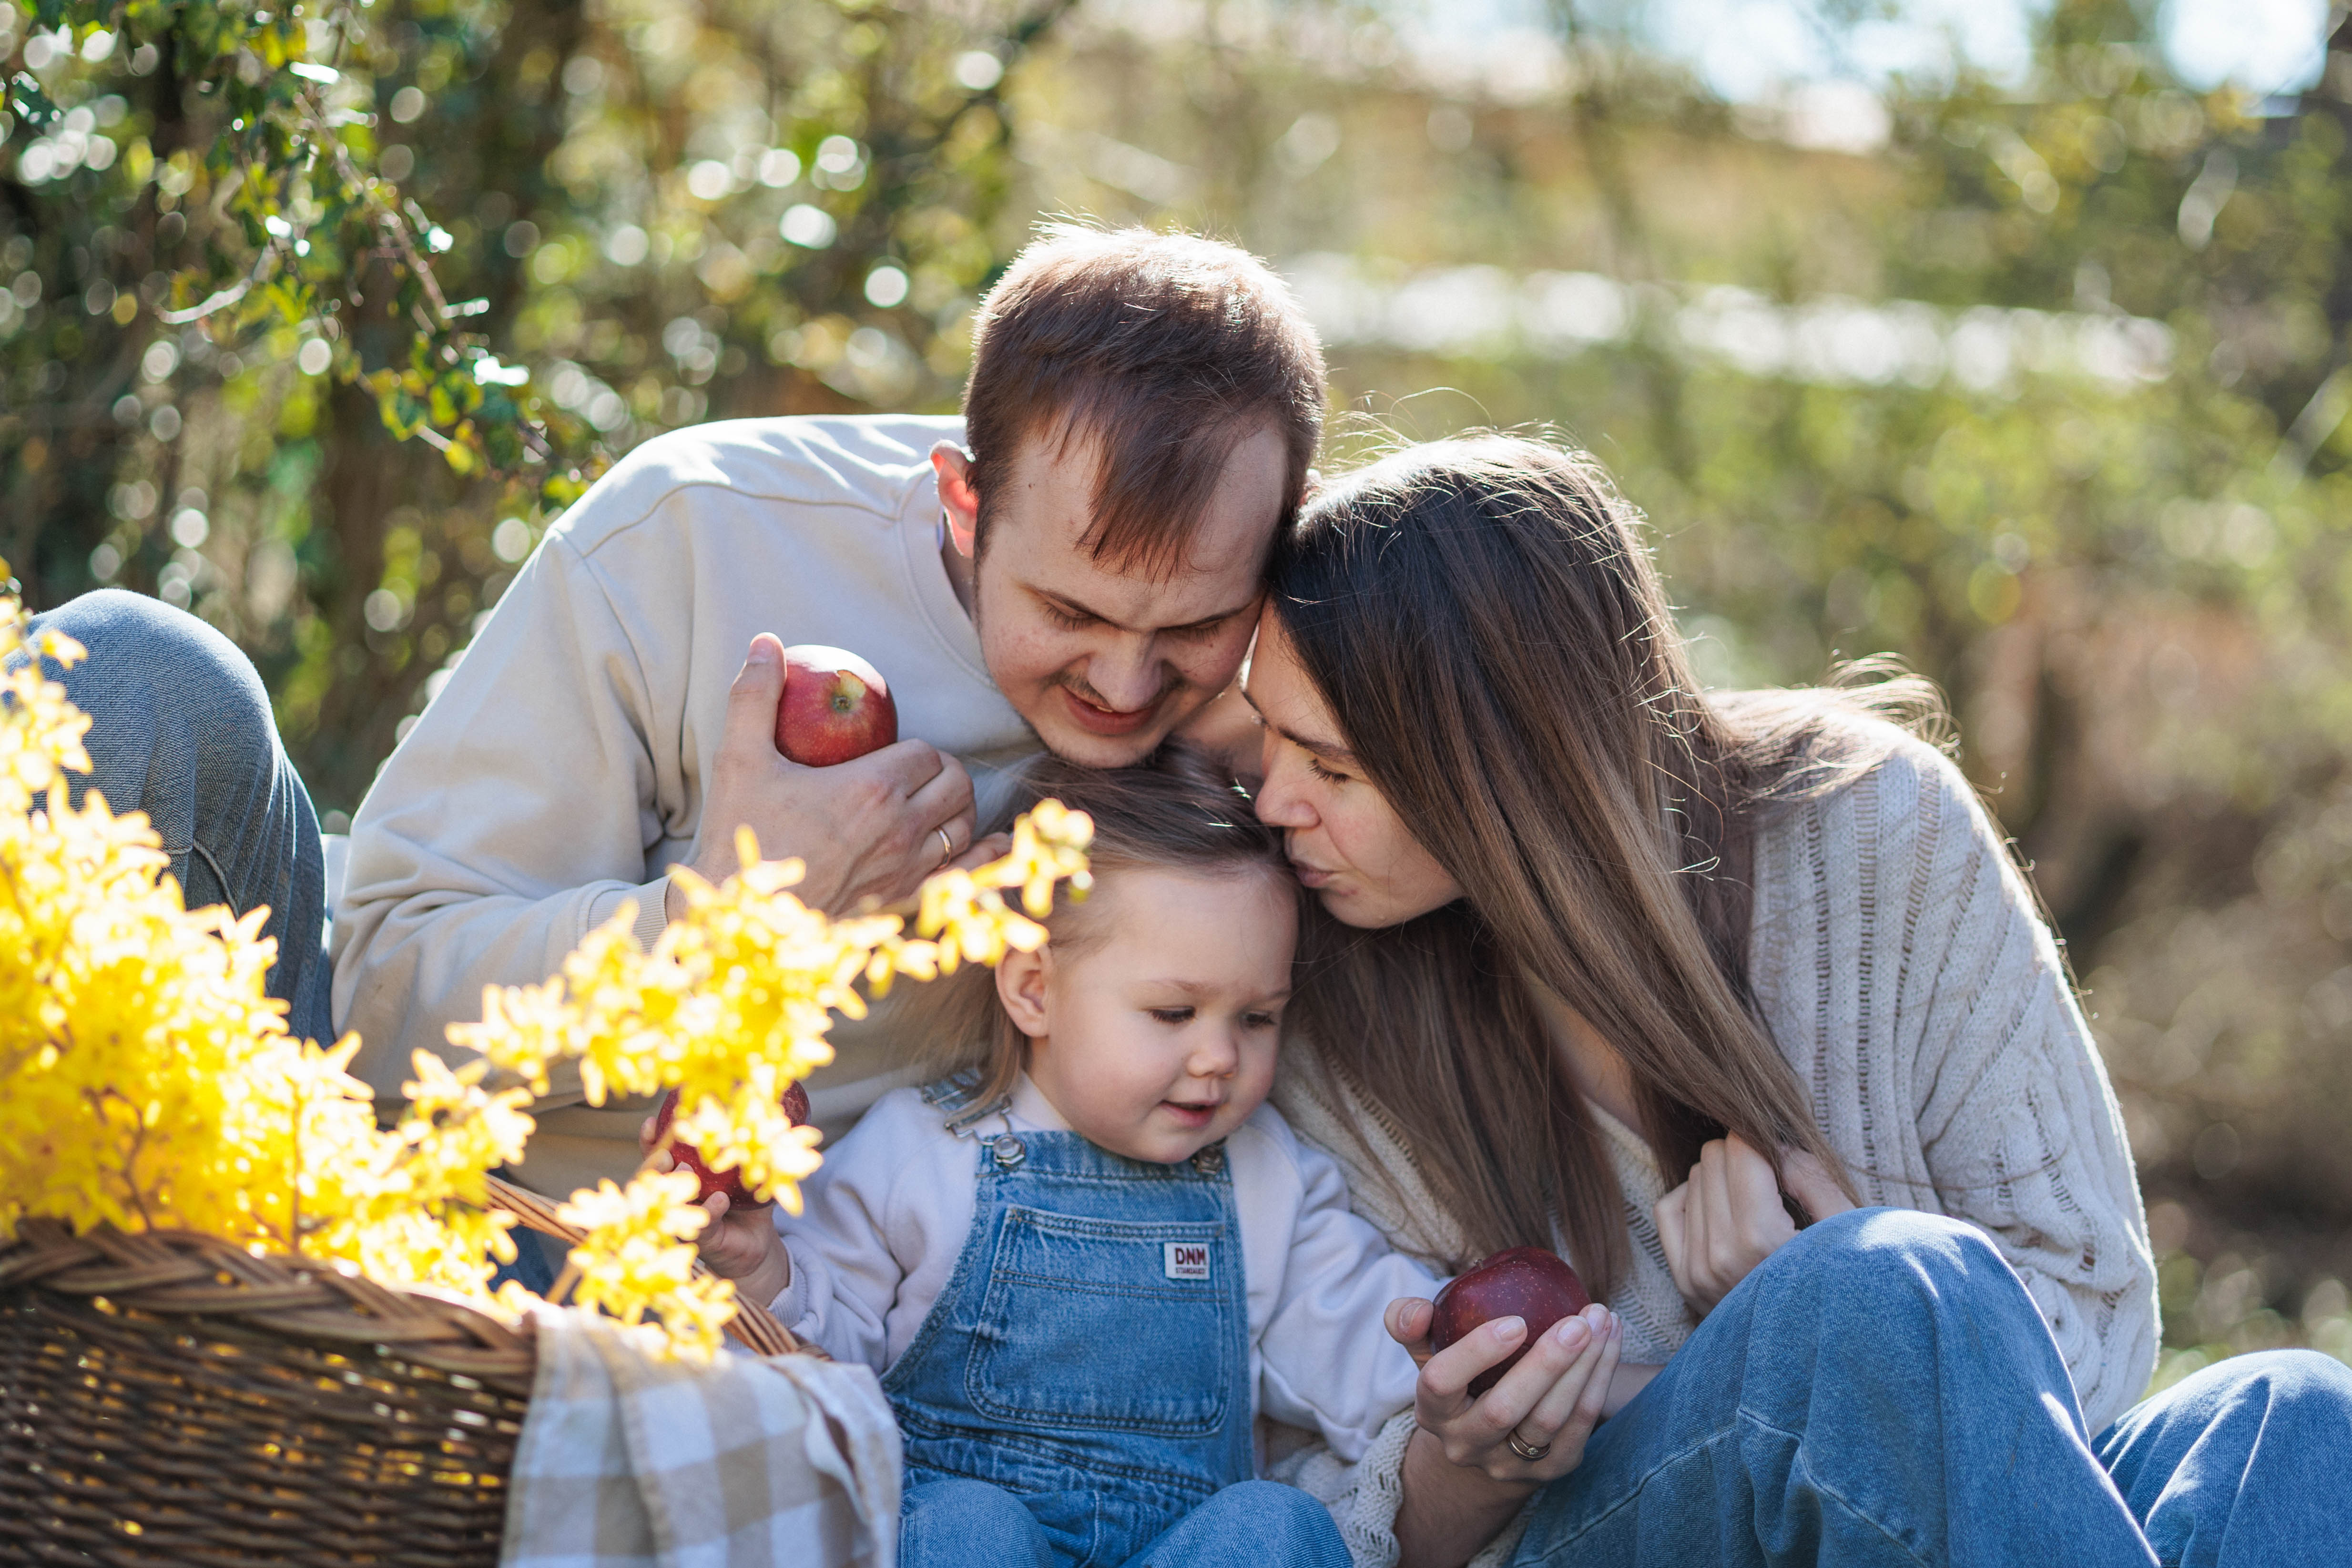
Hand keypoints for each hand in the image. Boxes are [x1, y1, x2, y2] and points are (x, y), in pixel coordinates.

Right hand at [639, 1113, 792, 1307]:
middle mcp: (677, 1197)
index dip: (650, 1141)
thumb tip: (763, 1116)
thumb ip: (744, 1146)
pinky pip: (702, 1223)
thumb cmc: (747, 1200)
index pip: (657, 1156)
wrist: (757, 1241)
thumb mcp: (745, 1169)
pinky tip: (720, 1199)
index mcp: (682, 1176)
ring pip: (667, 1203)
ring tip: (684, 1165)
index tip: (651, 1122)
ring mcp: (686, 1220)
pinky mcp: (703, 1238)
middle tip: (665, 1152)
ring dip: (672, 1183)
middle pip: (649, 1179)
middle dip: (653, 1162)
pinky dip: (710, 1209)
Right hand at [668, 635, 985, 917]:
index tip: (894, 754)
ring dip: (957, 809)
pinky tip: (988, 846)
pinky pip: (966, 876)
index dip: (916, 750)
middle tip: (918, 774)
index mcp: (873, 788)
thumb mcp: (737, 761)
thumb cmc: (740, 839)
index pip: (925, 753)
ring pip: (964, 826)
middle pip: (955, 783)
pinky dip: (982, 857)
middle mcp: (902, 829)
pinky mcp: (908, 905)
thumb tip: (764, 642)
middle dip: (943, 772)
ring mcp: (910, 871)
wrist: (741, 922)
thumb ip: (754, 698)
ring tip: (935, 805)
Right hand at [1388, 1294, 1623, 1486]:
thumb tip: (1417, 1309)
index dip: (1476, 1353)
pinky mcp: (1552, 1469)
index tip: (1515, 1321)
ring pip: (1551, 1418)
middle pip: (1505, 1409)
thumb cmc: (1460, 1381)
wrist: (1487, 1445)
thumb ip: (1411, 1324)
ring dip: (1585, 1366)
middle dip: (1547, 1362)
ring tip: (1602, 1319)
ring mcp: (1510, 1463)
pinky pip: (1581, 1424)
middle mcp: (1467, 1444)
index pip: (1442, 1384)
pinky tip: (1610, 1340)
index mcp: (1433, 1411)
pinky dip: (1599, 1379)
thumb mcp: (1428, 1354)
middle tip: (1579, 1320)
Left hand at [1654, 1133, 1851, 1312]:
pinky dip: (1693, 1198)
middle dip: (1744, 1160)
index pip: (1740, 1149)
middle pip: (1712, 1158)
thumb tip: (1774, 1142)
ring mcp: (1697, 1271)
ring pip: (1693, 1178)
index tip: (1786, 1163)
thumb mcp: (1846, 1227)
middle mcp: (1720, 1257)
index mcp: (1761, 1240)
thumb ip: (1812, 1176)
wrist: (1817, 1350)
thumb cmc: (1843, 1285)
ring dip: (1723, 1181)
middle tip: (1774, 1186)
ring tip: (1758, 1208)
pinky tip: (1726, 1213)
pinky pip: (1668, 1208)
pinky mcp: (1684, 1280)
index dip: (1765, 1144)